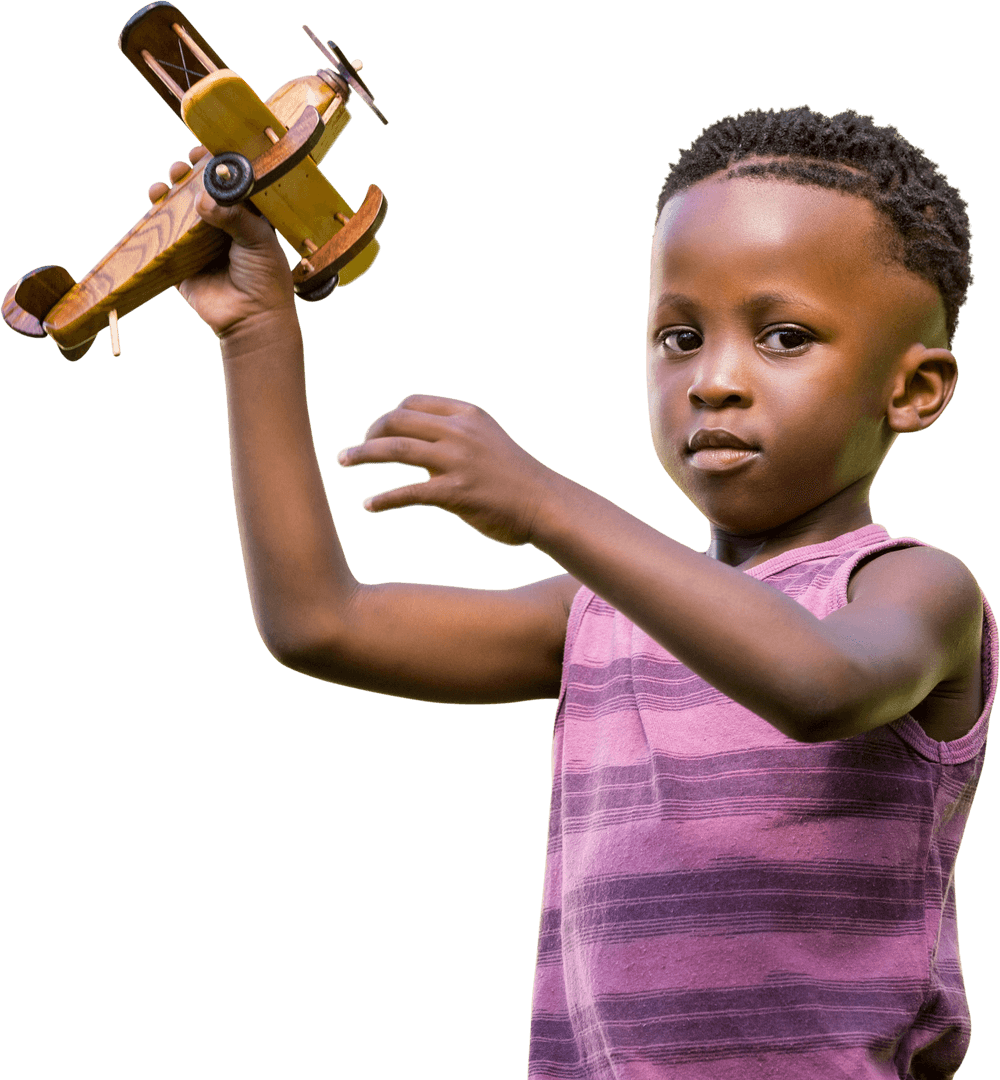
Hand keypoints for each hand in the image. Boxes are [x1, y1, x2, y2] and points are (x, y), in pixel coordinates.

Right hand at [147, 145, 296, 338]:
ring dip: (172, 187)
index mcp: (248, 216)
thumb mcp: (258, 240)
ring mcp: (200, 240)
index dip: (219, 165)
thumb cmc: (265, 278)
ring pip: (180, 206)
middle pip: (201, 190)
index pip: (231, 182)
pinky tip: (155, 198)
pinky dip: (156, 213)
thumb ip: (234, 215)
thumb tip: (203, 198)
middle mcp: (223, 224)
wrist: (252, 319)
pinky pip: (164, 233)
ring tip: (171, 178)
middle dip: (192, 172)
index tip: (209, 151)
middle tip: (188, 164)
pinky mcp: (182, 257)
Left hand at [335, 394, 555, 546]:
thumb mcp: (487, 440)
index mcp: (466, 415)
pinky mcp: (456, 493)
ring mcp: (457, 461)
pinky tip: (369, 505)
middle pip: (396, 420)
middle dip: (368, 433)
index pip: (412, 403)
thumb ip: (454, 435)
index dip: (389, 417)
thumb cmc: (514, 477)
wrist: (546, 503)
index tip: (377, 434)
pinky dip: (383, 498)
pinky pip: (408, 492)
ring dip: (362, 455)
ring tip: (342, 462)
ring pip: (395, 450)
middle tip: (352, 452)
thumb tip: (414, 442)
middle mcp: (459, 432)